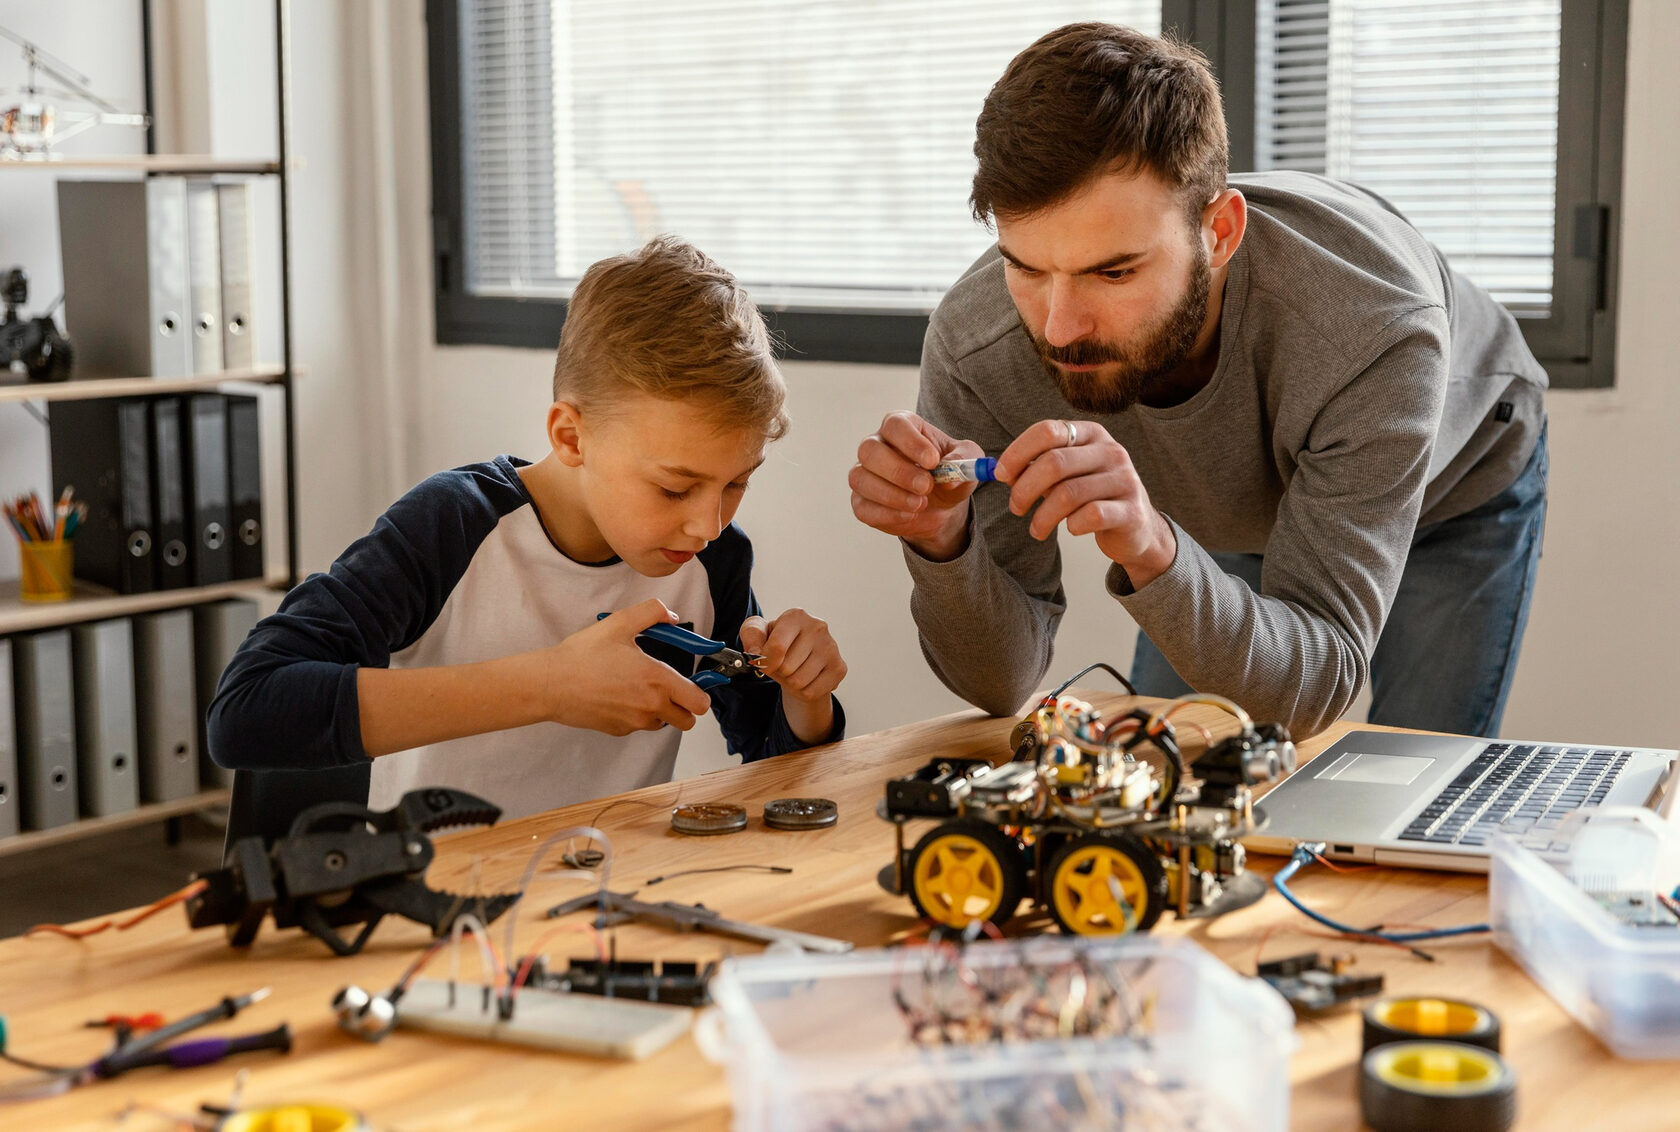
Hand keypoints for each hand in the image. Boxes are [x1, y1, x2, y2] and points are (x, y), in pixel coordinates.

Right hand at [544, 598, 713, 734]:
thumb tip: (672, 616)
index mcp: (657, 680)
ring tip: (639, 688)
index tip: (693, 681)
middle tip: (671, 686)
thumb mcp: (620, 623)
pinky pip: (639, 726)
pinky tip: (619, 696)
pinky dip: (637, 715)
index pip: (699, 701)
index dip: (701, 691)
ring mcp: (634, 722)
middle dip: (685, 705)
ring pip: (663, 723)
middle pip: (688, 719)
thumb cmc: (582, 655)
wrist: (549, 683)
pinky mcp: (619, 731)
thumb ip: (653, 613)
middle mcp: (650, 706)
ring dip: (660, 710)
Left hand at [740, 608, 845, 742]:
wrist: (801, 656)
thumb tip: (756, 653)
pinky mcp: (839, 667)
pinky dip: (803, 692)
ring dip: (790, 682)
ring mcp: (831, 647)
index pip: (777, 648)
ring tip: (795, 670)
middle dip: (780, 672)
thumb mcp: (757, 633)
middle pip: (787, 668)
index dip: (766, 663)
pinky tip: (807, 678)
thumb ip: (751, 636)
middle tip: (783, 664)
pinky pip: (812, 692)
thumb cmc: (776, 642)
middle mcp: (818, 627)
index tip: (764, 663)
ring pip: (799, 682)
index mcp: (796, 616)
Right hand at [849, 410, 982, 560]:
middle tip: (926, 486)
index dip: (911, 442)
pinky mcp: (860, 500)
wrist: (940, 505)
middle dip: (899, 471)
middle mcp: (876, 445)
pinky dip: (888, 514)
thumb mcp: (966, 461)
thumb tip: (950, 478)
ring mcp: (864, 473)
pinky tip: (909, 515)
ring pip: (860, 479)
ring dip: (893, 495)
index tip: (933, 462)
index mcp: (901, 427)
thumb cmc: (949, 473)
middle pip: (869, 450)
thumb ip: (964, 461)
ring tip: (921, 503)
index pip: (895, 425)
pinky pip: (863, 507)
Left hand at [995, 419, 1177, 586]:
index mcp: (1091, 434)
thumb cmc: (1092, 497)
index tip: (1000, 475)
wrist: (1137, 528)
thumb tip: (1001, 471)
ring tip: (1037, 529)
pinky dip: (1072, 525)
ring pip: (1069, 494)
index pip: (1048, 431)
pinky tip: (1071, 529)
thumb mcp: (1067, 475)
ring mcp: (1124, 480)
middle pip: (1055, 463)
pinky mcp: (1131, 510)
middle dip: (1025, 489)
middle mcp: (1111, 451)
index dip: (1018, 452)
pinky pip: (1090, 516)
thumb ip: (1038, 467)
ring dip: (1043, 516)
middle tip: (1016, 508)